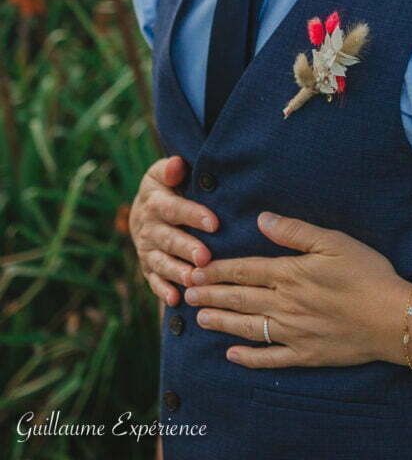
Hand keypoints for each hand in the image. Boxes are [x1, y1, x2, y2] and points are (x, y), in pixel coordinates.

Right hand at [129, 155, 219, 305]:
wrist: (144, 206)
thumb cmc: (167, 185)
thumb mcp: (164, 172)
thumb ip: (171, 169)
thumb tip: (177, 164)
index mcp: (155, 201)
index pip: (174, 208)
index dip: (192, 215)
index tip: (214, 223)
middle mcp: (147, 227)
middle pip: (167, 239)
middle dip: (186, 248)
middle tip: (205, 257)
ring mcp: (146, 249)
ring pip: (161, 262)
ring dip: (177, 272)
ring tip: (194, 280)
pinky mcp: (147, 266)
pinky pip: (153, 280)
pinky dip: (163, 290)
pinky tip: (176, 299)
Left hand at [183, 213, 409, 368]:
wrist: (390, 318)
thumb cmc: (366, 273)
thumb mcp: (334, 241)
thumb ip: (295, 231)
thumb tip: (262, 219)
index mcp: (290, 274)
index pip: (245, 270)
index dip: (218, 270)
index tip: (196, 270)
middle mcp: (285, 304)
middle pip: (240, 299)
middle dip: (211, 295)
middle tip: (186, 293)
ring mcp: (293, 332)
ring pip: (247, 327)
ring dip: (221, 322)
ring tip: (198, 319)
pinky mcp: (305, 354)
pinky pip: (269, 357)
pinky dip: (248, 357)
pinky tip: (232, 355)